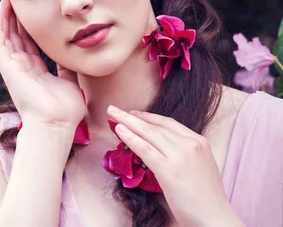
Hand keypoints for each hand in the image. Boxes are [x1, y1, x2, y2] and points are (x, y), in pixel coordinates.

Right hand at [0, 0, 85, 130]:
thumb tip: (72, 52)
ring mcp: (13, 67)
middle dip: (15, 16)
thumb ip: (66, 66)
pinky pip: (0, 42)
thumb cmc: (65, 110)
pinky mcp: (7, 68)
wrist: (56, 123)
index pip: (28, 42)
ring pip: (5, 35)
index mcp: (35, 70)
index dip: (28, 25)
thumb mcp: (69, 80)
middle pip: (15, 35)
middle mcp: (21, 67)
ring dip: (5, 16)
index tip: (31, 8)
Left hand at [106, 107, 243, 226]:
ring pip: (147, 132)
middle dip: (132, 116)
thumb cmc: (205, 198)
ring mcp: (179, 155)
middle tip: (114, 110)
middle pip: (155, 125)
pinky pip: (144, 148)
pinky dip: (129, 137)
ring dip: (126, 122)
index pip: (168, 123)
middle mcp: (190, 144)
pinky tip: (119, 131)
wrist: (215, 217)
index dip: (148, 117)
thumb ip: (182, 153)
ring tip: (111, 115)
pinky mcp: (168, 169)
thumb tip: (159, 148)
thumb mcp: (198, 166)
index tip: (133, 114)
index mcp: (199, 141)